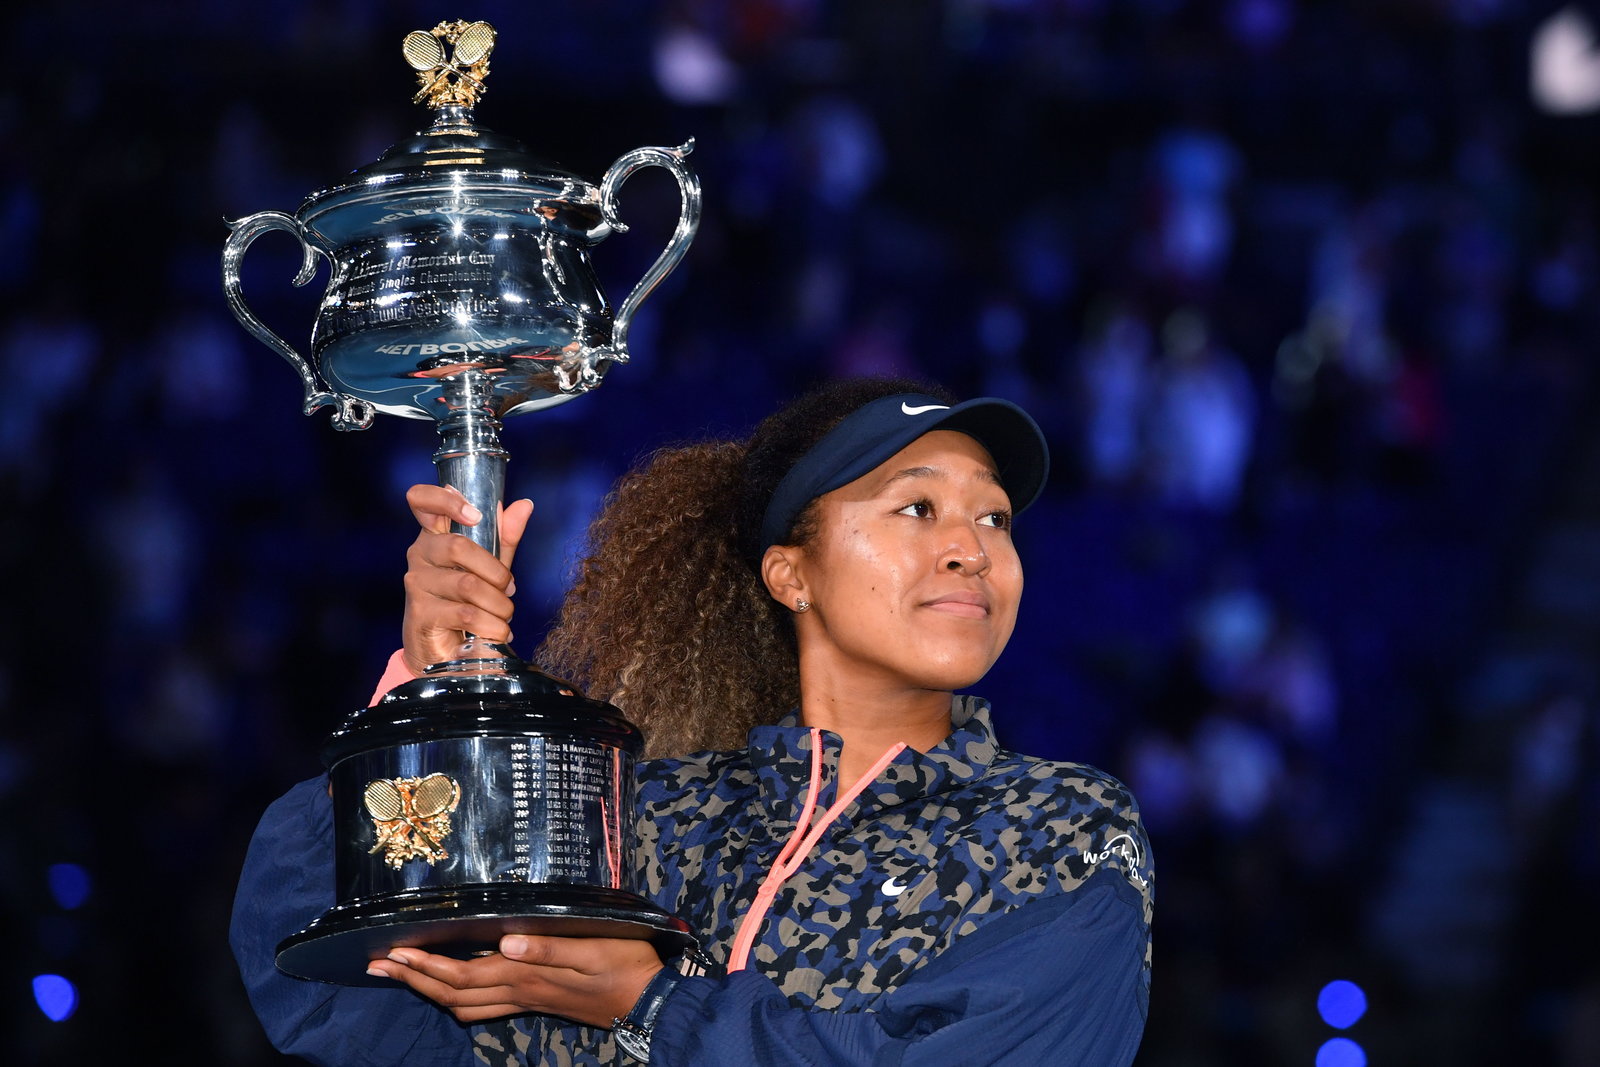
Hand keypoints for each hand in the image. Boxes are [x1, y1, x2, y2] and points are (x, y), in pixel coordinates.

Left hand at [366, 934, 663, 1026]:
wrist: (649, 1000)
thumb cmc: (625, 966)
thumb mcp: (594, 949)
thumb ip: (550, 947)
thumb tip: (507, 941)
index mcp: (527, 975)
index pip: (463, 974)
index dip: (426, 966)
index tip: (393, 954)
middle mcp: (520, 990)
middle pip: (452, 993)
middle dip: (413, 980)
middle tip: (377, 966)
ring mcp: (526, 999)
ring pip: (463, 1004)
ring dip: (428, 990)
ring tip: (402, 976)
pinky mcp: (535, 1001)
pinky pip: (484, 1008)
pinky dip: (457, 999)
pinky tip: (451, 989)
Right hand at [401, 484, 533, 674]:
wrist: (447, 653)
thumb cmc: (468, 603)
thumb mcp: (491, 568)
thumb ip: (505, 537)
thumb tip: (524, 505)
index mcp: (434, 535)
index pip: (422, 500)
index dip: (445, 500)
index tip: (475, 515)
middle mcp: (420, 554)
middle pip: (458, 546)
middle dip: (496, 572)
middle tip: (508, 590)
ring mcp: (416, 583)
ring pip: (467, 584)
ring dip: (498, 604)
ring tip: (504, 616)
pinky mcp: (420, 613)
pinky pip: (465, 613)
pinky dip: (492, 625)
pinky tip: (498, 632)